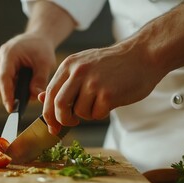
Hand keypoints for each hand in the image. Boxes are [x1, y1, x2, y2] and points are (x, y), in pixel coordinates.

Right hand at [0, 33, 56, 111]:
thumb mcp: (45, 63)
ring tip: (28, 87)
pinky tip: (23, 85)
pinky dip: (11, 87)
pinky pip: (1, 83)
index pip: (3, 78)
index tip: (11, 109)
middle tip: (28, 97)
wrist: (37, 38)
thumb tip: (35, 96)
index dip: (7, 95)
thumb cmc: (41, 49)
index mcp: (9, 53)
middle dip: (10, 95)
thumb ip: (40, 80)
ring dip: (11, 91)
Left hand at [40, 40, 165, 134]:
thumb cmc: (113, 64)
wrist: (144, 55)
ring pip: (79, 112)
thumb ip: (64, 82)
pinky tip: (110, 101)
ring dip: (88, 114)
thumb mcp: (84, 65)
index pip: (49, 93)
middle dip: (62, 120)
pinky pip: (96, 114)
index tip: (52, 126)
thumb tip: (40, 98)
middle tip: (72, 122)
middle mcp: (78, 72)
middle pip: (58, 106)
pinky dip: (102, 113)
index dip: (47, 114)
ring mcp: (93, 82)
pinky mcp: (108, 94)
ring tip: (100, 101)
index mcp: (69, 65)